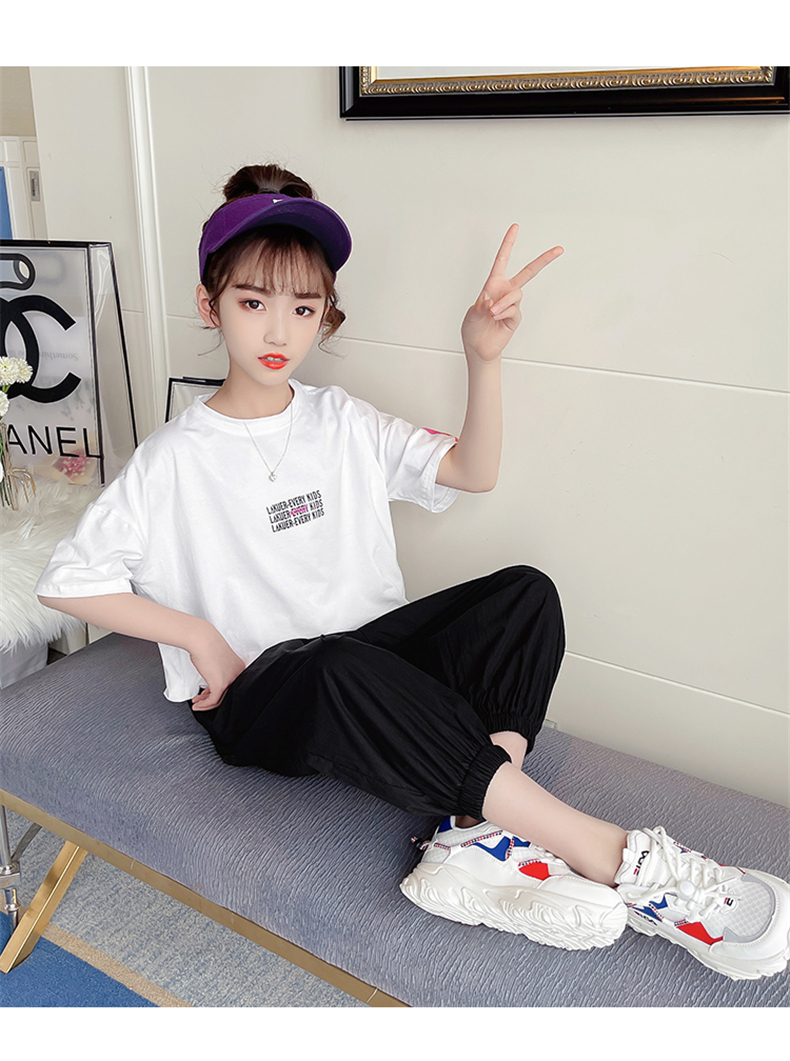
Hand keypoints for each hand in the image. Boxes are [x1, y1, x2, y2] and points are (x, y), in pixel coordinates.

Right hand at [188, 627, 246, 710]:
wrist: (201, 639)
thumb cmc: (206, 644)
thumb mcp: (217, 659)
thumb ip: (219, 671)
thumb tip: (212, 681)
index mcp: (239, 667)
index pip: (231, 685)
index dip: (218, 691)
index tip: (208, 692)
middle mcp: (237, 674)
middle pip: (226, 694)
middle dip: (211, 698)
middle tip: (201, 699)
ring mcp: (230, 680)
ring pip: (220, 699)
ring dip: (206, 703)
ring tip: (197, 703)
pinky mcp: (220, 684)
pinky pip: (213, 700)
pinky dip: (204, 705)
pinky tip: (197, 704)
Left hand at [461, 224, 562, 363]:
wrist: (478, 349)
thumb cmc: (473, 329)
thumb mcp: (471, 313)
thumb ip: (481, 304)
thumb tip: (494, 300)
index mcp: (493, 285)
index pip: (502, 260)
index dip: (508, 244)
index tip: (515, 227)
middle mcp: (505, 292)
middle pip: (528, 273)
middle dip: (543, 260)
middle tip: (558, 250)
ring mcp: (512, 305)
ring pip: (515, 294)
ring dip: (503, 302)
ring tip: (492, 313)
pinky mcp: (515, 317)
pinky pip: (514, 309)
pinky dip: (504, 312)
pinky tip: (496, 317)